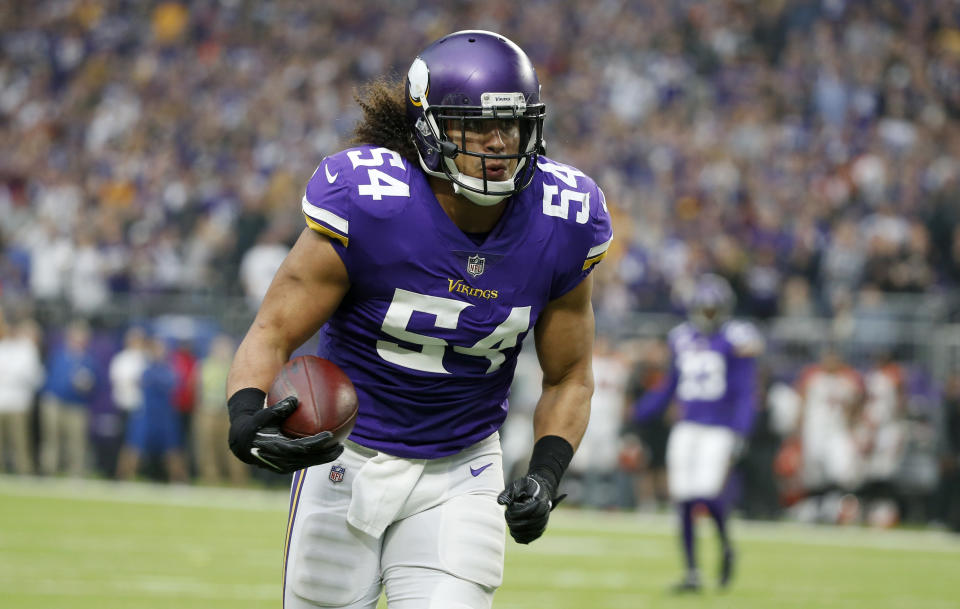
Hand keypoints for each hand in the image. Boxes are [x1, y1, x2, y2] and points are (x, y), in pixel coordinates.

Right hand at [228, 396, 343, 473]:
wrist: (242, 443)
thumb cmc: (254, 425)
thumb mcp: (262, 416)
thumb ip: (278, 409)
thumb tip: (294, 399)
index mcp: (277, 449)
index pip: (302, 448)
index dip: (317, 442)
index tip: (330, 434)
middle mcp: (281, 461)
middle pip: (309, 459)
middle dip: (326, 454)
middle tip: (341, 446)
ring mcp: (283, 467)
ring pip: (308, 463)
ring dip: (324, 457)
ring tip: (339, 449)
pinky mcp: (285, 468)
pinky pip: (304, 462)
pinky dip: (317, 457)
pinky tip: (327, 448)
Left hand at [497, 472, 564, 543]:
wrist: (541, 490)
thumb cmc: (527, 487)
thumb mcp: (518, 485)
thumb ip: (508, 493)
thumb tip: (500, 502)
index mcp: (539, 502)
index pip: (524, 512)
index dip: (513, 512)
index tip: (508, 509)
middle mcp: (544, 513)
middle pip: (526, 524)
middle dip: (513, 521)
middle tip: (508, 515)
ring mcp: (544, 522)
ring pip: (529, 532)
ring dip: (516, 530)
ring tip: (510, 523)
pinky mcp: (541, 529)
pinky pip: (531, 537)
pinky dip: (521, 537)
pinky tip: (514, 532)